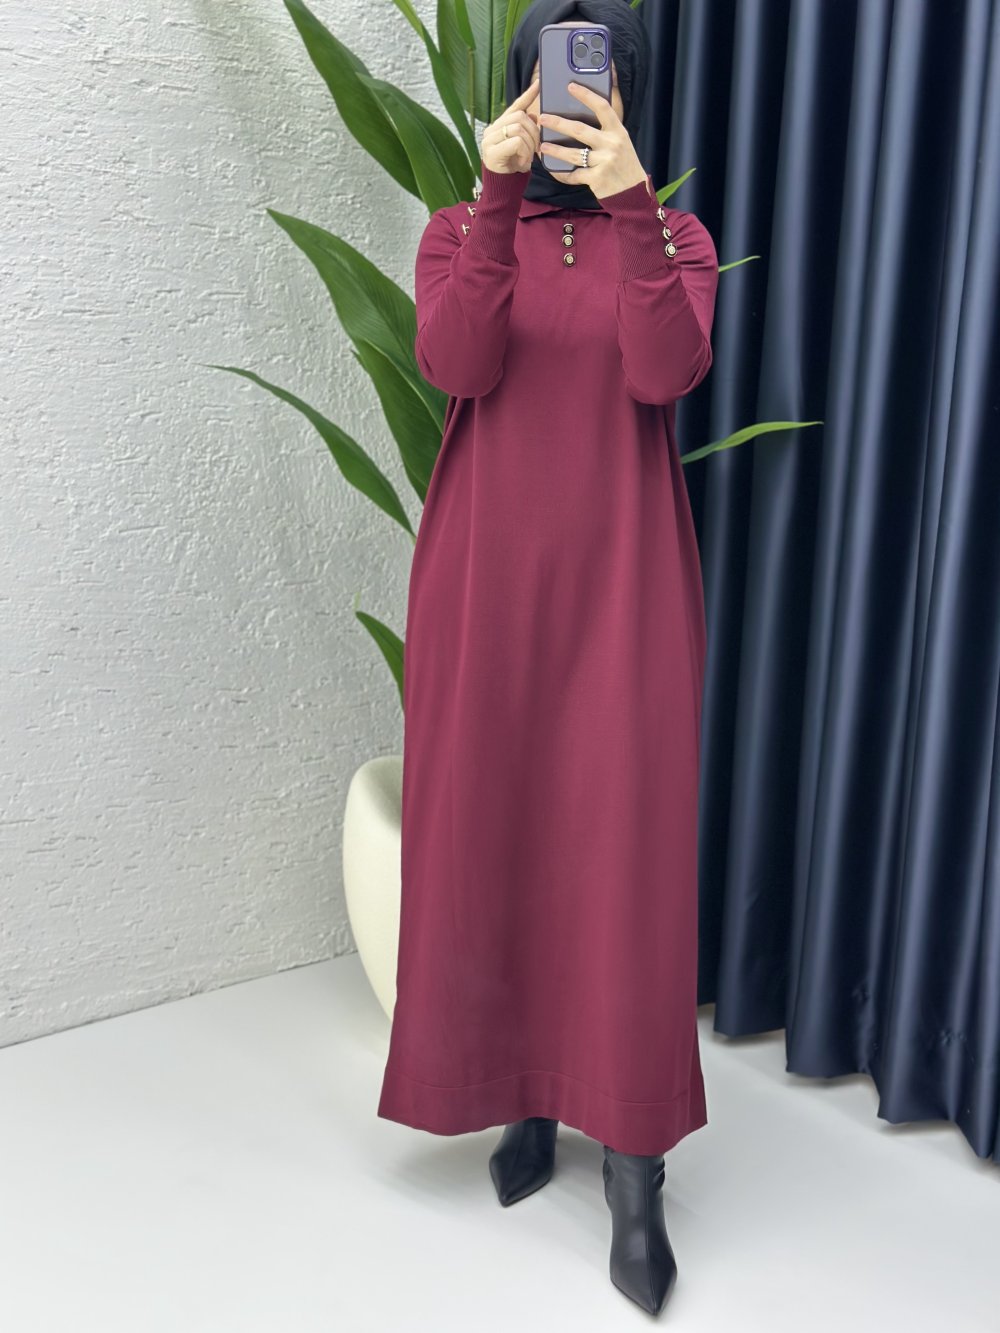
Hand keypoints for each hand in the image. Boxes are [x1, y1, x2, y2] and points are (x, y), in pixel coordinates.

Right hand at [481, 77, 541, 174]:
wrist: (503, 188)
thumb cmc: (513, 167)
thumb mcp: (523, 146)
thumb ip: (526, 130)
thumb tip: (535, 116)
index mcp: (500, 125)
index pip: (515, 106)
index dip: (528, 95)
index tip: (539, 84)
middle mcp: (492, 129)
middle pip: (520, 117)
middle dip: (534, 132)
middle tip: (536, 149)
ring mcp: (489, 139)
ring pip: (519, 128)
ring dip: (529, 145)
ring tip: (528, 158)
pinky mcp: (491, 151)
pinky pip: (516, 141)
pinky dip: (524, 152)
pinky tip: (522, 162)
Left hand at [537, 81, 646, 199]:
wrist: (634, 193)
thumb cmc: (624, 165)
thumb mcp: (621, 143)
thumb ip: (606, 131)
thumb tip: (581, 117)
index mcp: (618, 131)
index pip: (602, 107)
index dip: (586, 95)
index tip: (571, 86)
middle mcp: (612, 144)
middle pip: (580, 130)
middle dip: (559, 123)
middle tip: (543, 118)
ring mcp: (604, 162)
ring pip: (573, 154)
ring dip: (555, 150)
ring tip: (542, 145)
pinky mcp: (597, 179)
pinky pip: (574, 175)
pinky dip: (562, 173)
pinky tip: (553, 169)